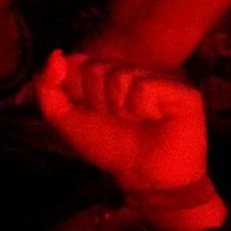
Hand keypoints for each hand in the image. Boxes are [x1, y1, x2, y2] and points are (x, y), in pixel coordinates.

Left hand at [35, 51, 210, 208]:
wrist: (145, 176)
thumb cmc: (108, 146)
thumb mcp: (66, 118)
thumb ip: (48, 88)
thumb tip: (56, 54)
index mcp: (106, 75)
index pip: (76, 63)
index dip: (77, 93)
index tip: (91, 112)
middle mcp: (132, 71)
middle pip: (95, 68)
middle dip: (98, 101)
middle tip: (117, 120)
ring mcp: (158, 78)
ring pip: (119, 75)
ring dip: (119, 107)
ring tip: (136, 121)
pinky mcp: (182, 90)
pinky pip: (144, 86)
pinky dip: (142, 108)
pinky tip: (155, 118)